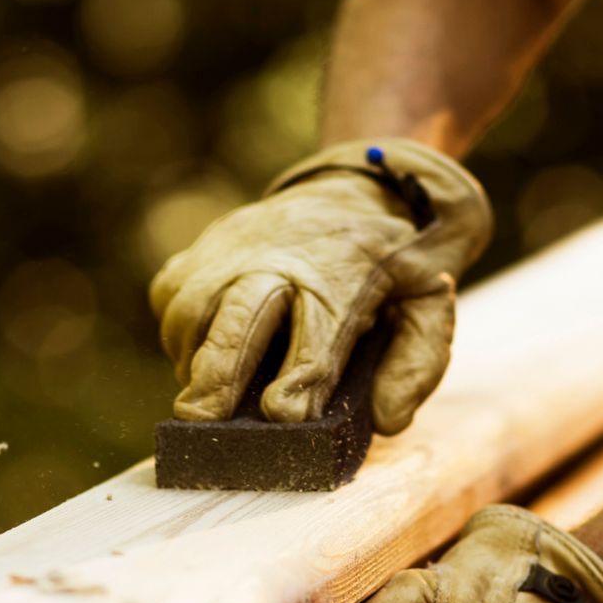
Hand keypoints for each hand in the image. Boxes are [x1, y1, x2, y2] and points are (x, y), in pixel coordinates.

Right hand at [148, 138, 490, 433]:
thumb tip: (387, 420)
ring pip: (192, 306)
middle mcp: (285, 255)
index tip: (284, 417)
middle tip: (199, 421)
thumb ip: (419, 362)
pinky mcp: (208, 243)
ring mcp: (238, 244)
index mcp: (348, 271)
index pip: (317, 335)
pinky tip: (199, 356)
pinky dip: (177, 331)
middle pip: (238, 316)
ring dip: (191, 359)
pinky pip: (172, 292)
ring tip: (205, 398)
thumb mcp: (430, 301)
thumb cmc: (397, 256)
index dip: (297, 379)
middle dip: (217, 372)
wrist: (364, 181)